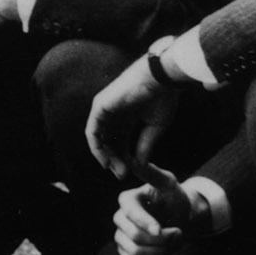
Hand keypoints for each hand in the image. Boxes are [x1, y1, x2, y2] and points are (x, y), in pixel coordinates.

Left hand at [85, 58, 180, 180]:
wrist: (162, 80)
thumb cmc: (163, 97)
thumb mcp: (155, 127)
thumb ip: (145, 145)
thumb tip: (140, 165)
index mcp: (127, 116)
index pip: (120, 141)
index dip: (123, 158)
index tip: (130, 172)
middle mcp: (114, 113)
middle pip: (109, 142)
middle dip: (115, 160)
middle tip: (122, 175)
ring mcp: (105, 109)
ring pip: (100, 138)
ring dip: (106, 156)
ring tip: (116, 170)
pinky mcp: (99, 107)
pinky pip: (92, 131)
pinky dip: (96, 147)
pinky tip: (105, 160)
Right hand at [110, 163, 196, 254]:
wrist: (179, 217)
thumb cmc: (174, 198)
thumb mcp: (168, 183)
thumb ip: (152, 174)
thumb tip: (134, 160)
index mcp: (126, 201)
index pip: (131, 214)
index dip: (146, 223)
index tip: (161, 229)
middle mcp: (119, 219)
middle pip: (134, 237)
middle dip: (162, 240)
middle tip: (180, 234)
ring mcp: (121, 238)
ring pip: (136, 253)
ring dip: (162, 252)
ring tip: (176, 243)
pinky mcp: (126, 254)